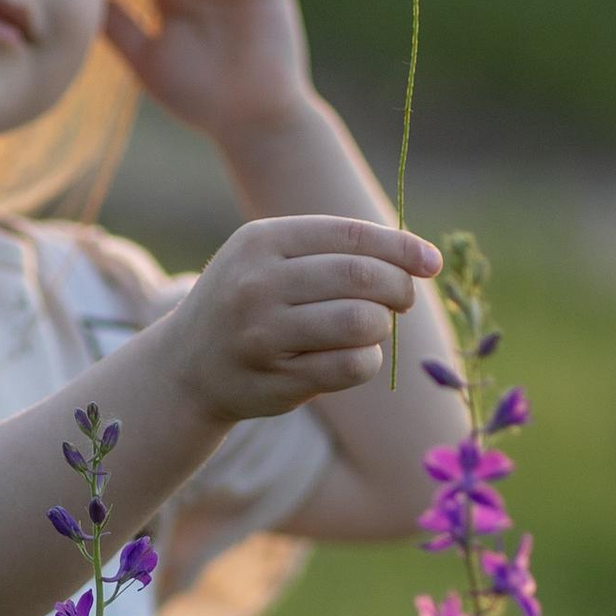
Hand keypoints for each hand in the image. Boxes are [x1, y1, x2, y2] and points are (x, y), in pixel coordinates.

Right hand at [167, 214, 443, 425]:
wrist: (185, 368)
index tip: (431, 263)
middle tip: (403, 299)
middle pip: (362, 278)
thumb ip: (334, 251)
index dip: (401, 248)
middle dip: (399, 288)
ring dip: (381, 326)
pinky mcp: (276, 379)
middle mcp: (257, 284)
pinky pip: (351, 366)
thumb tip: (420, 258)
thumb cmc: (249, 305)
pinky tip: (355, 357)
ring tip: (369, 328)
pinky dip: (368, 360)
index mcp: (261, 241)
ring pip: (361, 323)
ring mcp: (263, 335)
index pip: (350, 236)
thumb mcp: (270, 259)